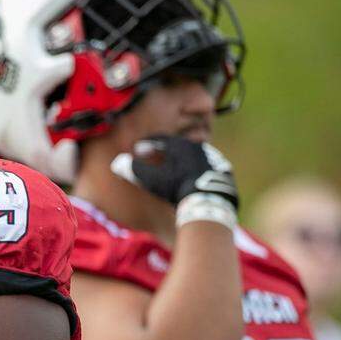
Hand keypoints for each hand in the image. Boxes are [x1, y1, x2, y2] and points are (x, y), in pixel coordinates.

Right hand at [110, 136, 238, 208]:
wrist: (207, 200)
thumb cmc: (176, 187)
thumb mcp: (151, 179)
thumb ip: (134, 170)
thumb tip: (116, 163)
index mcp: (179, 145)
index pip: (160, 139)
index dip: (148, 144)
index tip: (139, 149)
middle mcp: (197, 147)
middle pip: (179, 146)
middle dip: (168, 151)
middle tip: (160, 159)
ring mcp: (213, 158)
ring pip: (196, 156)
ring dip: (186, 161)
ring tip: (179, 171)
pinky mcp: (224, 171)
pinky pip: (210, 168)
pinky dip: (201, 172)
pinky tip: (197, 181)